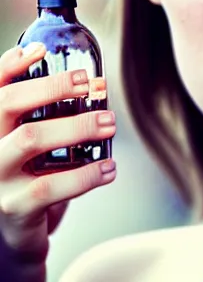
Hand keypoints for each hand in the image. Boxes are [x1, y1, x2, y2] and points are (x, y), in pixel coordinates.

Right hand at [0, 43, 116, 278]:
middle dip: (51, 86)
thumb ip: (43, 116)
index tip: (40, 49)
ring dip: (76, 124)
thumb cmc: (27, 178)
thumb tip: (87, 83)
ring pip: (31, 138)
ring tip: (109, 121)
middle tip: (88, 83)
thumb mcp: (30, 145)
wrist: (12, 236)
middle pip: (7, 105)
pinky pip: (51, 186)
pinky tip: (108, 167)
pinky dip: (86, 174)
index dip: (9, 65)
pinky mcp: (14, 208)